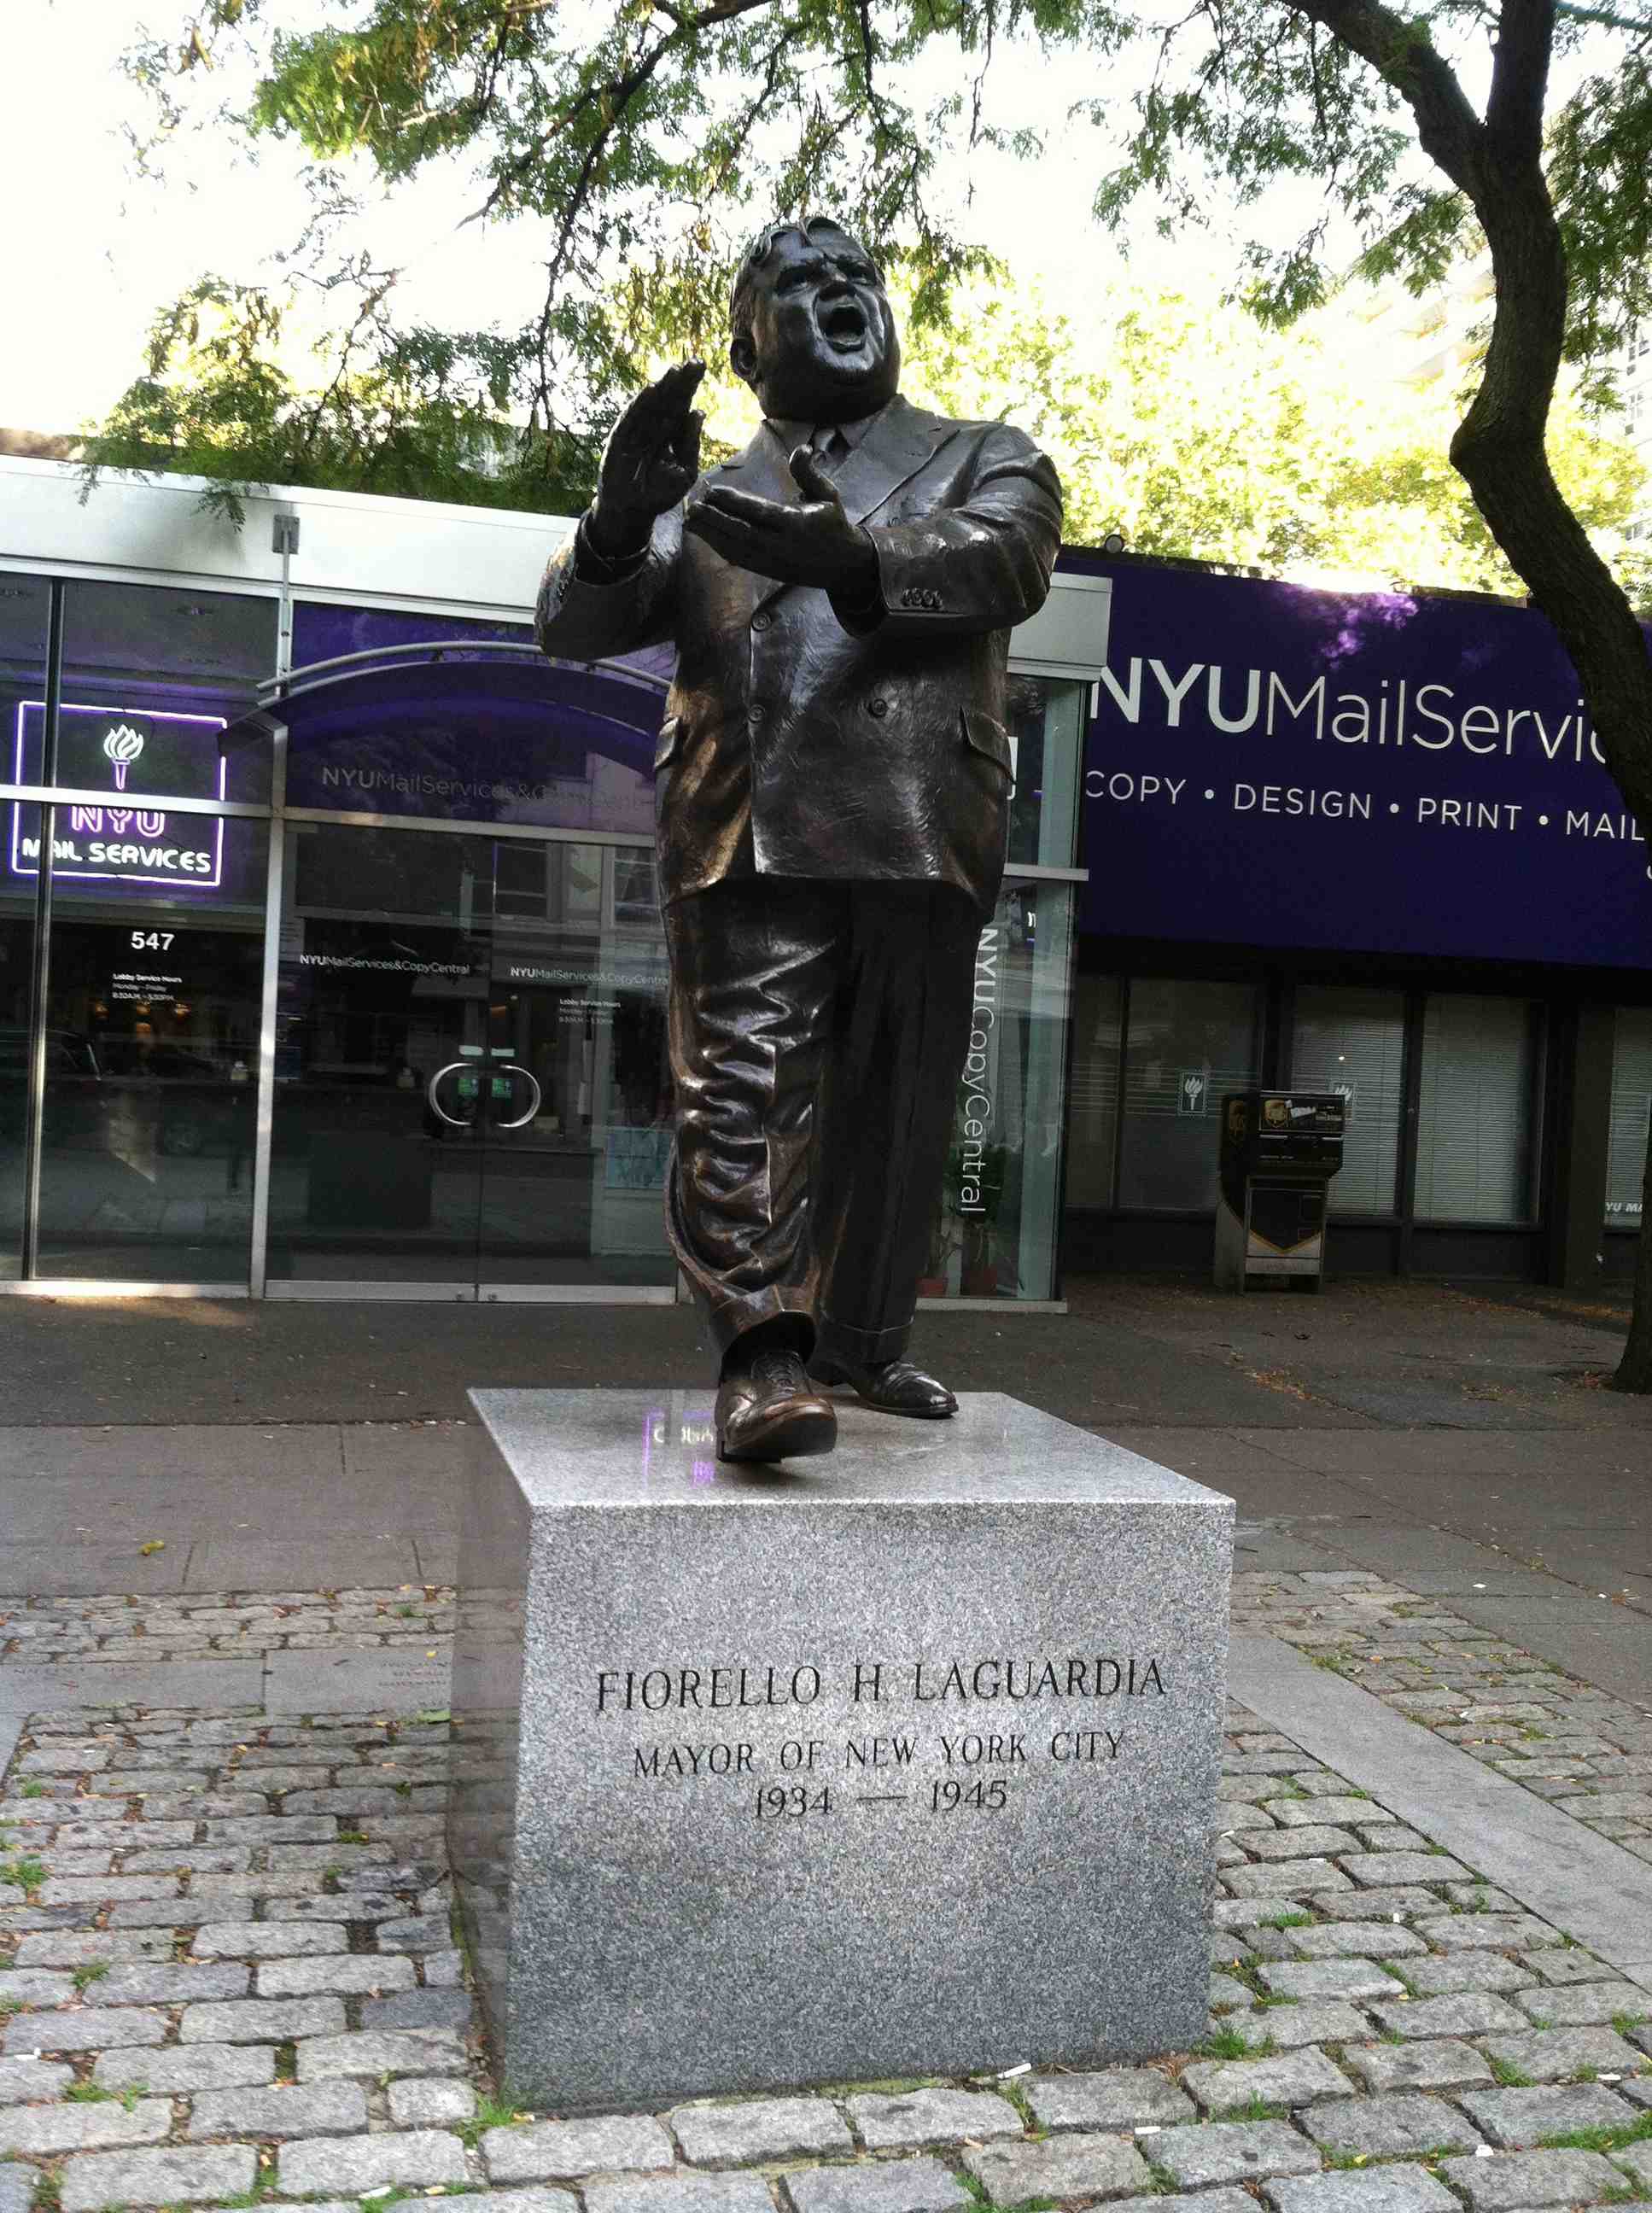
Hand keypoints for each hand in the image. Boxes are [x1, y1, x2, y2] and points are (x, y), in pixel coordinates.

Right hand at [588, 360, 704, 558]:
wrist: (633, 511)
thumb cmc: (659, 491)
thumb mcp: (684, 472)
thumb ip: (690, 445)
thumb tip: (699, 413)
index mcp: (671, 432)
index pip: (682, 404)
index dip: (689, 386)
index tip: (700, 365)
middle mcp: (655, 427)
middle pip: (669, 400)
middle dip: (681, 382)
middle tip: (694, 362)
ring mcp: (637, 431)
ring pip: (652, 405)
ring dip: (664, 388)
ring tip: (676, 372)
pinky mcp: (621, 440)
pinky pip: (632, 419)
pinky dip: (641, 406)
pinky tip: (652, 391)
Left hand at [683, 446, 879, 596]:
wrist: (843, 565)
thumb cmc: (833, 524)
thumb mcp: (829, 495)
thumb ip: (810, 473)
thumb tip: (802, 448)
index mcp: (798, 525)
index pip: (761, 512)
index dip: (735, 502)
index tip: (713, 491)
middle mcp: (782, 546)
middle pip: (743, 533)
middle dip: (715, 520)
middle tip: (693, 507)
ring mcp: (773, 562)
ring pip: (736, 549)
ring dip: (711, 535)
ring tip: (690, 521)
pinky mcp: (767, 571)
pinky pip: (739, 559)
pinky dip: (720, 547)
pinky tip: (704, 536)